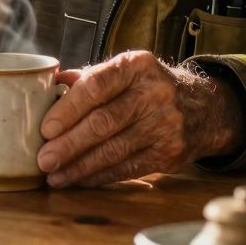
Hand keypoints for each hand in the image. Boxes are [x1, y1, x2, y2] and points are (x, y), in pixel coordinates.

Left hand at [36, 50, 244, 187]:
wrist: (202, 107)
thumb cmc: (149, 87)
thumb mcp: (126, 71)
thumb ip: (89, 78)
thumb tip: (48, 85)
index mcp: (136, 66)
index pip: (96, 86)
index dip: (68, 109)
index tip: (45, 128)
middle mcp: (154, 93)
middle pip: (103, 122)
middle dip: (69, 144)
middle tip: (44, 159)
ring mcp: (165, 124)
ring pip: (114, 150)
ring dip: (80, 166)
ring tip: (54, 175)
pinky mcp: (170, 152)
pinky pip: (127, 168)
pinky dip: (99, 176)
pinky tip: (79, 179)